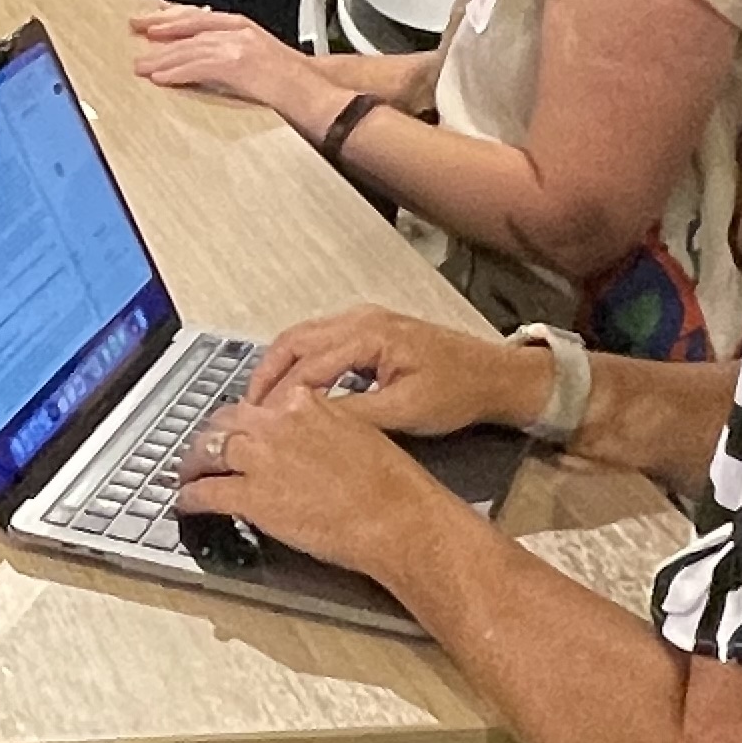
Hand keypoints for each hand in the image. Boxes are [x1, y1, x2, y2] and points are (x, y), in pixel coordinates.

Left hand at [133, 5, 349, 129]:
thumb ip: (229, 52)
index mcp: (242, 25)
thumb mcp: (257, 56)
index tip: (149, 20)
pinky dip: (177, 72)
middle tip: (134, 33)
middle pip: (189, 27)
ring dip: (162, 58)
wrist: (314, 90)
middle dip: (159, 30)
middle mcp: (238, 30)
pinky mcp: (238, 65)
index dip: (171, 18)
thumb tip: (198, 60)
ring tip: (140, 66)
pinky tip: (161, 78)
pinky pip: (199, 67)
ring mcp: (239, 46)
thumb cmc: (289, 80)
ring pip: (190, 48)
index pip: (198, 17)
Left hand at [171, 390, 453, 583]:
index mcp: (303, 403)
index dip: (243, 421)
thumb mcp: (357, 432)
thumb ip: (323, 425)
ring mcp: (259, 458)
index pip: (257, 403)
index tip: (239, 430)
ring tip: (187, 475)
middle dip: (211, 437)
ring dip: (193, 464)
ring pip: (207, 452)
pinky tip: (187, 502)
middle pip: (224, 422)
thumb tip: (306, 436)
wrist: (397, 516)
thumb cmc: (390, 482)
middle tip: (204, 451)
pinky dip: (190, 497)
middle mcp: (275, 423)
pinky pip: (206, 492)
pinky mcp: (251, 496)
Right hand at [248, 307, 548, 433]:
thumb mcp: (407, 411)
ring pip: (303, 337)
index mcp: (369, 335)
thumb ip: (355, 414)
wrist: (496, 375)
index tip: (258, 424)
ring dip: (279, 366)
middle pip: (294, 341)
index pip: (308, 365)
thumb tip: (308, 423)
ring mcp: (364, 319)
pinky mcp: (369, 328)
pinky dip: (297, 361)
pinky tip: (292, 389)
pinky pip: (319, 339)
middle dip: (266, 375)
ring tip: (260, 401)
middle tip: (246, 410)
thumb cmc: (457, 393)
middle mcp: (360, 319)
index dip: (280, 396)